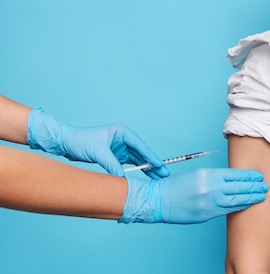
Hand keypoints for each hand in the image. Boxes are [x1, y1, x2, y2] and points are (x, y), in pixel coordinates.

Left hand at [26, 107, 167, 177]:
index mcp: (121, 132)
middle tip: (164, 173)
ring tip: (158, 177)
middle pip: (141, 153)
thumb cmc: (80, 141)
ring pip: (138, 159)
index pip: (139, 145)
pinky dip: (137, 170)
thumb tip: (122, 177)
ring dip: (147, 168)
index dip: (150, 155)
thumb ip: (112, 164)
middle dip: (153, 163)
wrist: (66, 143)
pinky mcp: (116, 155)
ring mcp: (120, 147)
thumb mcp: (97, 152)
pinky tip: (146, 176)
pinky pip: (130, 164)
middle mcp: (123, 139)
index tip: (159, 164)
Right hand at [119, 168, 268, 223]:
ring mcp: (210, 202)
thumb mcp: (198, 174)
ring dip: (252, 197)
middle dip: (255, 186)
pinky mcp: (208, 214)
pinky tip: (248, 204)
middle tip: (266, 186)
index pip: (235, 174)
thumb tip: (233, 180)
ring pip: (237, 199)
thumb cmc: (178, 186)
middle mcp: (211, 187)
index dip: (249, 176)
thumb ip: (216, 177)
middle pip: (239, 187)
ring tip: (262, 195)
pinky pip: (228, 210)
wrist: (160, 201)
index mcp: (209, 174)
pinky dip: (240, 207)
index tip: (259, 176)